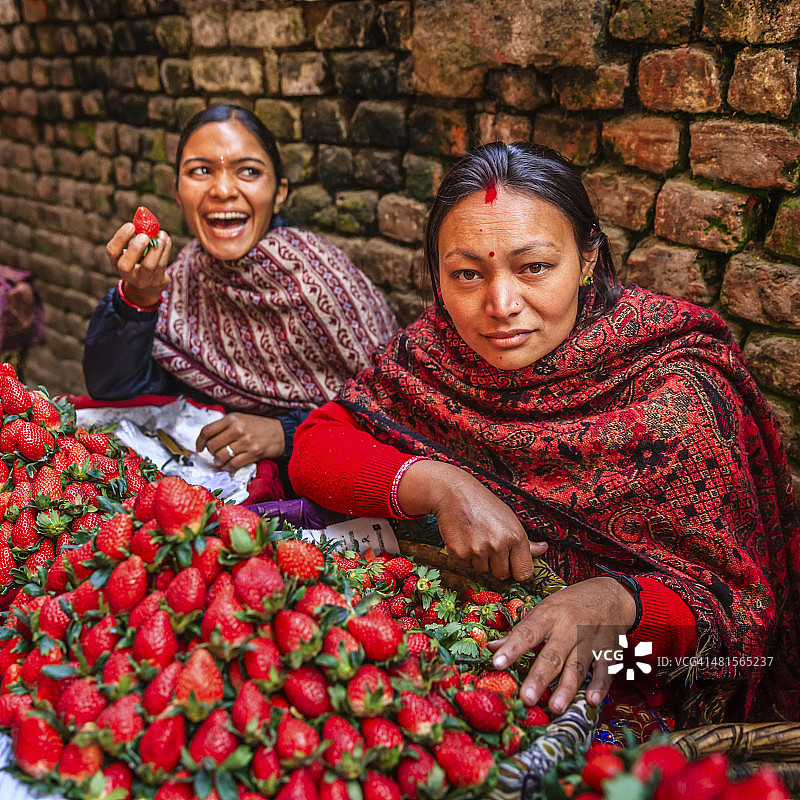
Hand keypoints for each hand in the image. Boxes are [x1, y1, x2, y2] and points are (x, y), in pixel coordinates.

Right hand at [106, 221, 171, 306]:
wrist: (150, 283)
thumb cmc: (140, 259)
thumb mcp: (134, 249)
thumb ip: (137, 236)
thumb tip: (146, 219)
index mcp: (116, 262)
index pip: (112, 251)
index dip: (120, 238)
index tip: (131, 225)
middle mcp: (126, 274)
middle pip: (125, 265)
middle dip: (135, 248)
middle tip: (145, 235)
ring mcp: (142, 280)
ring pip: (149, 265)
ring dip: (157, 247)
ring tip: (162, 234)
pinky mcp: (156, 282)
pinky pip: (162, 265)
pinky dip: (166, 249)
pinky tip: (166, 239)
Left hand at [196, 413, 285, 470]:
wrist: (281, 432)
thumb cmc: (259, 426)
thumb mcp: (241, 419)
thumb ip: (225, 426)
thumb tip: (206, 440)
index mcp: (233, 418)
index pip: (208, 430)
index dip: (200, 441)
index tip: (199, 447)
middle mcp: (238, 429)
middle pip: (213, 445)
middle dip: (211, 453)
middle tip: (215, 454)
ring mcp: (246, 442)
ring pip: (221, 456)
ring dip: (218, 462)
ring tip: (221, 461)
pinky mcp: (253, 453)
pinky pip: (233, 464)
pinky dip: (227, 468)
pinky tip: (228, 466)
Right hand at [397, 460, 546, 581]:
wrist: (454, 493)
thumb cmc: (485, 504)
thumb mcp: (510, 519)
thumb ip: (526, 541)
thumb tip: (544, 549)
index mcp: (515, 537)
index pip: (524, 573)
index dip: (518, 570)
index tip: (513, 564)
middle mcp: (498, 545)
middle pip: (502, 575)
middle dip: (498, 566)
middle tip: (491, 547)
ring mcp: (478, 550)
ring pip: (483, 571)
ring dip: (481, 561)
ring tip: (477, 539)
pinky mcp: (459, 553)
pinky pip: (466, 566)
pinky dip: (466, 557)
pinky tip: (465, 539)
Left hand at [487, 577, 637, 714]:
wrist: (610, 594)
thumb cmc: (570, 604)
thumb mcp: (543, 609)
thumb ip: (521, 631)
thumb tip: (491, 648)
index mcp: (548, 615)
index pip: (527, 632)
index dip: (511, 648)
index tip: (496, 663)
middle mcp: (569, 627)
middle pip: (552, 655)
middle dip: (539, 677)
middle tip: (526, 698)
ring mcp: (591, 639)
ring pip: (577, 666)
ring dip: (566, 688)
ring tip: (555, 708)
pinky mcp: (609, 650)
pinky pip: (605, 670)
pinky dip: (599, 685)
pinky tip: (591, 700)